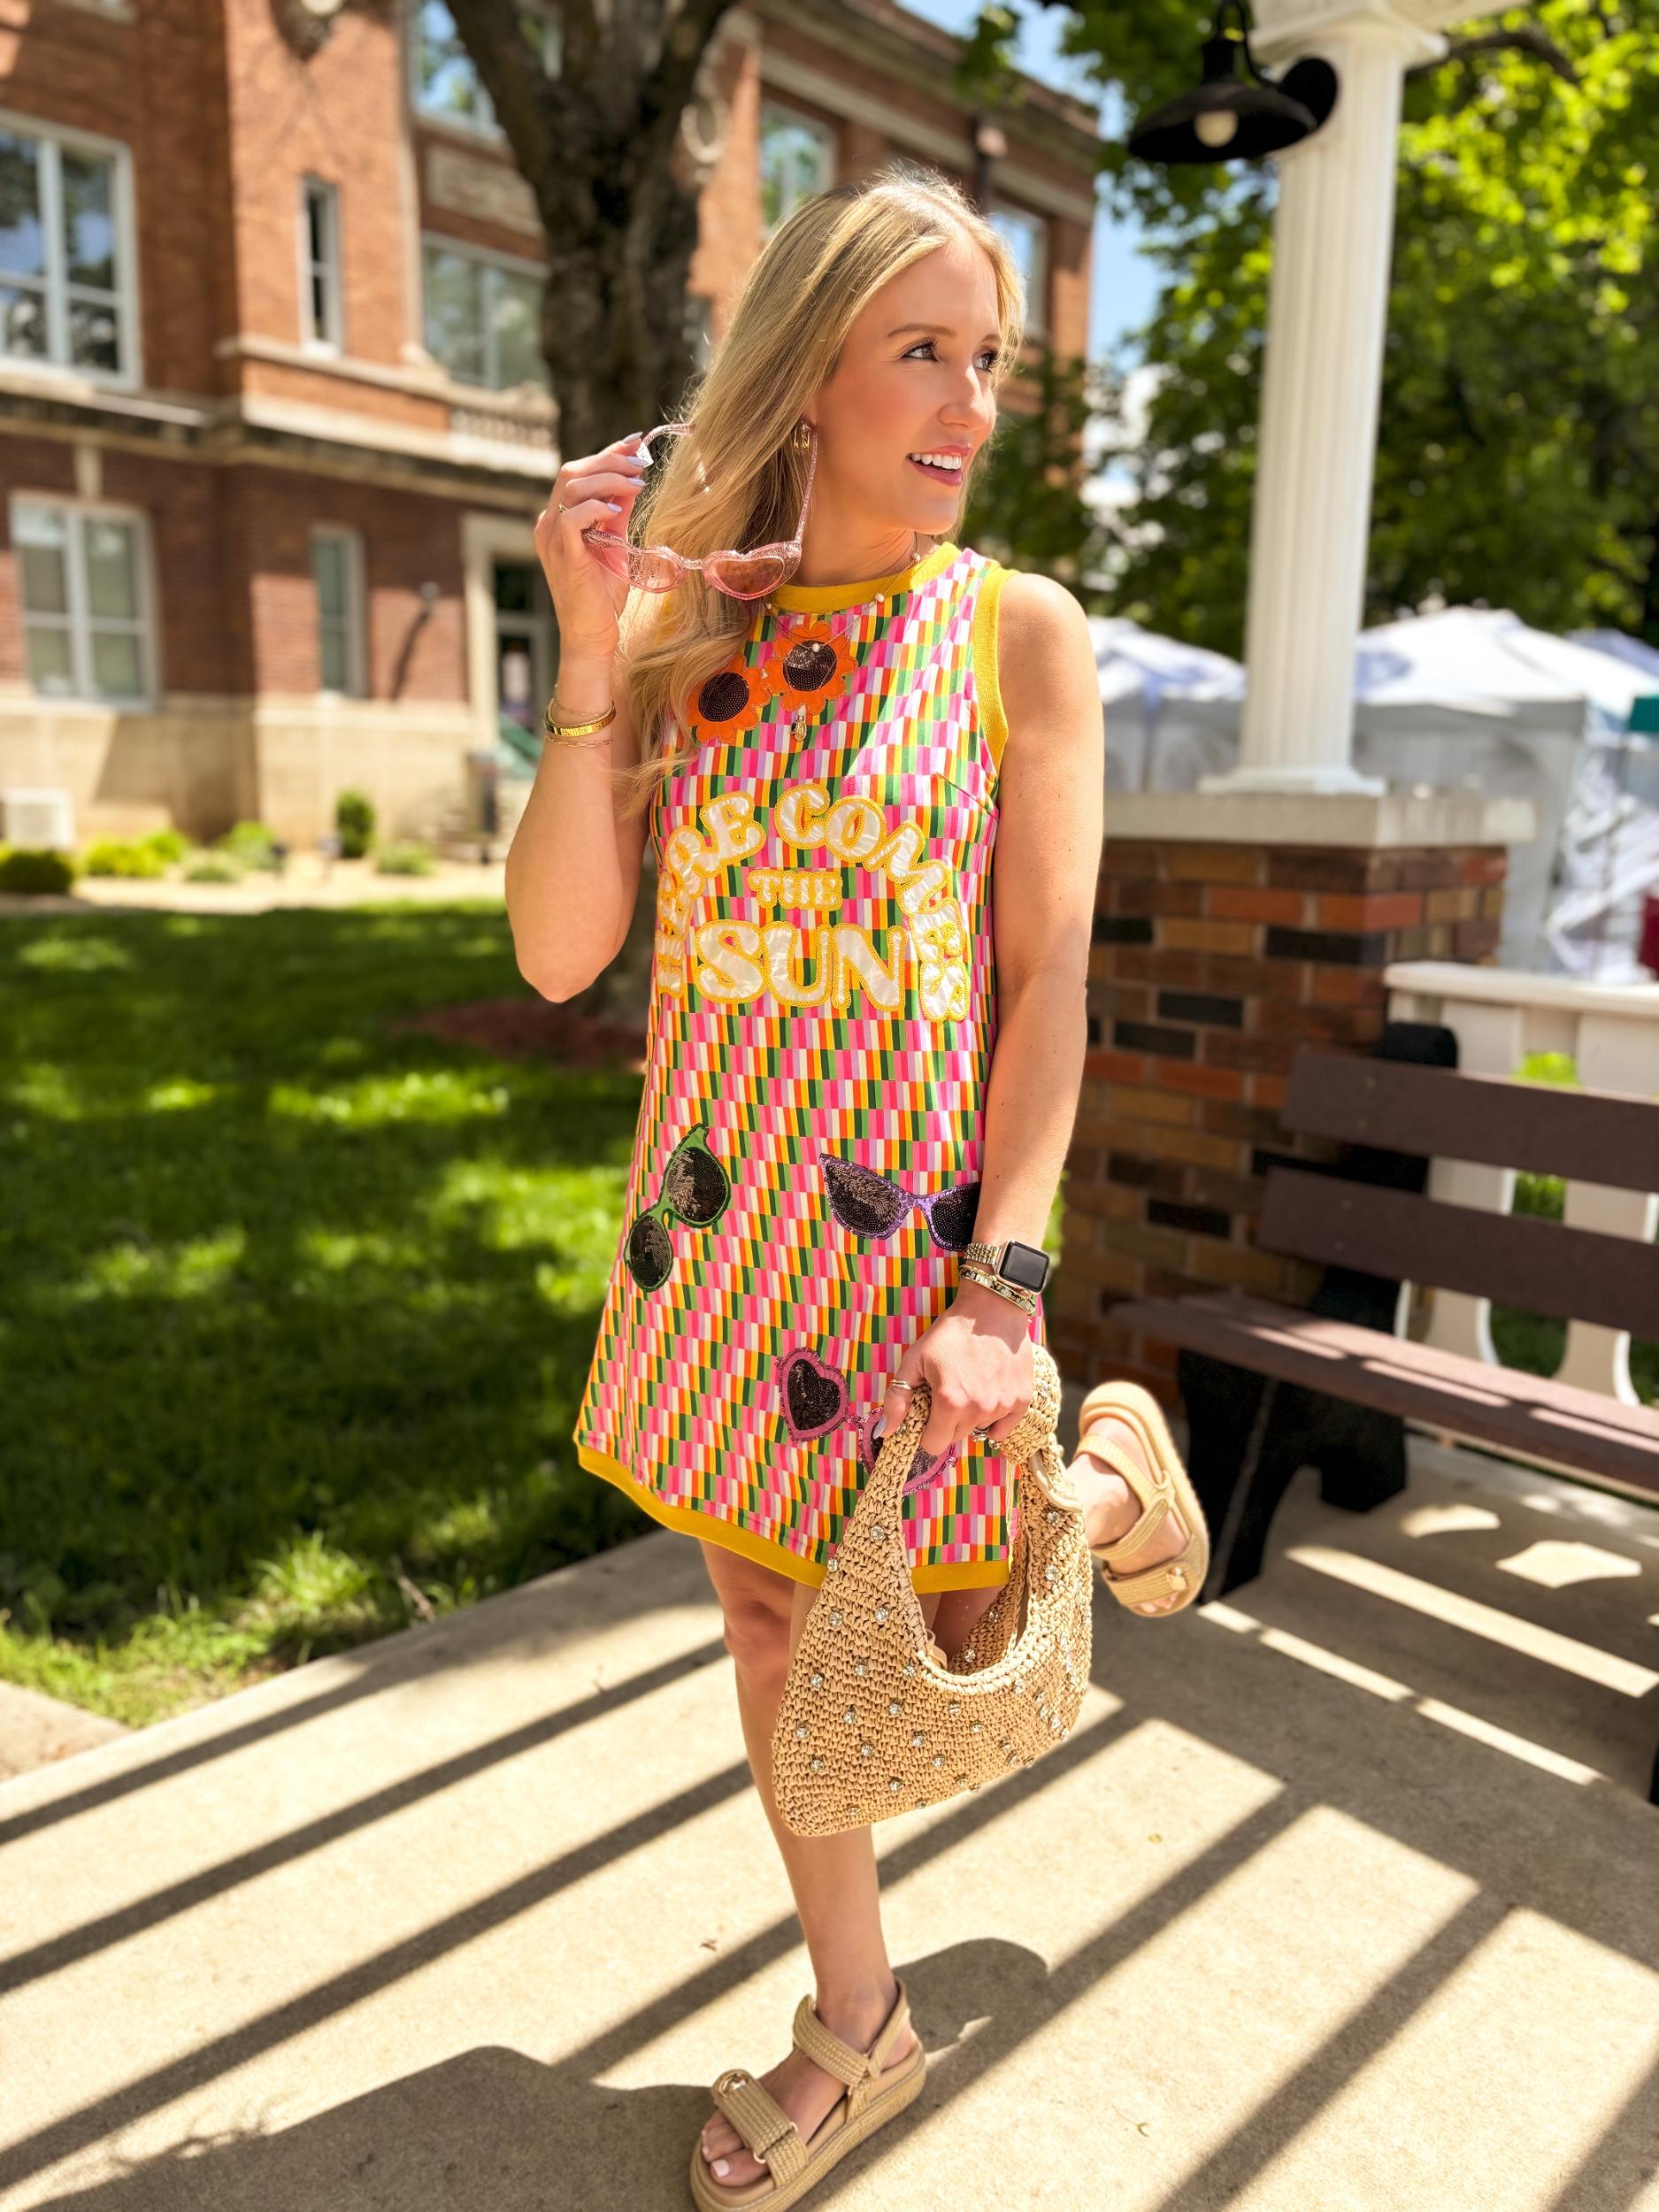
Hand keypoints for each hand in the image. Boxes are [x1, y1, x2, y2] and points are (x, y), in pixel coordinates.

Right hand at [533, 429, 649, 661]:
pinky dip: (595, 508)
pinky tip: (616, 510)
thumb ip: (617, 514)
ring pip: (571, 487)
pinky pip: (571, 518)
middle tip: (641, 462)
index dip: (606, 454)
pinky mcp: (562, 555)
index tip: (635, 443)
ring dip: (607, 478)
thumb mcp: (614, 545)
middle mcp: (548, 525)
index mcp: (558, 521)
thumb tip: (632, 480)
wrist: (592, 636)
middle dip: (610, 459)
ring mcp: (551, 539)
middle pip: (572, 472)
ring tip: (637, 482)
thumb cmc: (603, 598)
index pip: (577, 474)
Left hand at [878, 1280, 1034, 1460]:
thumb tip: (885, 1431)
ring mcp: (1003, 1406)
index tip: (928, 1415)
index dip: (926, 1432)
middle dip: (948, 1423)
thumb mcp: (915, 1359)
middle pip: (956, 1437)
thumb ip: (897, 1398)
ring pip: (980, 1429)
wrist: (992, 1309)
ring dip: (972, 1416)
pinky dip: (995, 1419)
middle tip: (948, 1395)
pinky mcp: (1022, 1400)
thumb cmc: (950, 1333)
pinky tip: (989, 1396)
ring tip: (970, 1386)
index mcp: (950, 1403)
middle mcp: (979, 1410)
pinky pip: (1004, 1427)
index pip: (934, 1444)